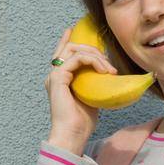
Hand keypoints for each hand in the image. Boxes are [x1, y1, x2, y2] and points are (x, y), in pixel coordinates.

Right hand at [44, 26, 114, 156]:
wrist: (73, 135)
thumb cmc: (82, 122)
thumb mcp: (91, 97)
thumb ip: (92, 84)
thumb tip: (106, 77)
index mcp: (60, 80)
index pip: (62, 54)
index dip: (67, 40)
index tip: (72, 29)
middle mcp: (54, 76)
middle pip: (70, 48)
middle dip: (91, 49)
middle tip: (108, 62)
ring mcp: (54, 76)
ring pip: (74, 50)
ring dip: (95, 55)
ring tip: (109, 69)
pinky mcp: (58, 78)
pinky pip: (76, 59)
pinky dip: (92, 61)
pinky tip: (103, 70)